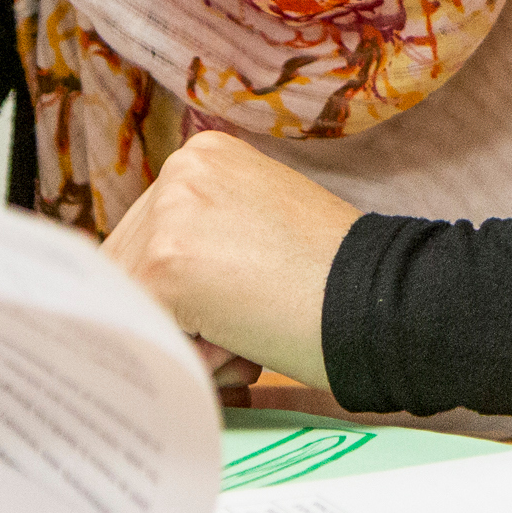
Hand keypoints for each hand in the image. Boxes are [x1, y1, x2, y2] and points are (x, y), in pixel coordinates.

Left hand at [101, 132, 360, 390]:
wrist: (383, 299)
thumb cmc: (331, 277)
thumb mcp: (258, 226)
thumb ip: (204, 236)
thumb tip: (144, 288)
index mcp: (203, 156)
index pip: (146, 236)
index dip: (177, 291)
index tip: (221, 313)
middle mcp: (180, 171)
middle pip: (128, 265)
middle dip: (174, 314)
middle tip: (242, 330)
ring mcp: (169, 216)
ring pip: (134, 301)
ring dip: (183, 335)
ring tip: (247, 336)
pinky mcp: (164, 267)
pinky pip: (145, 330)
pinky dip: (186, 356)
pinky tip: (240, 347)